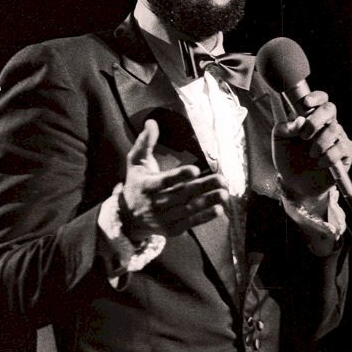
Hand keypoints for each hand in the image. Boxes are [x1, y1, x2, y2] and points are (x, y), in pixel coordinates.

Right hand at [122, 119, 228, 240]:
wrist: (128, 218)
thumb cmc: (136, 184)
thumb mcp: (135, 163)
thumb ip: (144, 143)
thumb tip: (152, 122)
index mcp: (146, 185)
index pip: (164, 181)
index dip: (179, 176)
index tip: (194, 170)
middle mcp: (155, 204)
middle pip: (182, 194)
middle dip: (203, 187)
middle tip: (221, 179)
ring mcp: (163, 218)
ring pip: (189, 209)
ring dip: (208, 202)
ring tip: (224, 193)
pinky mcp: (171, 229)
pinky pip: (190, 222)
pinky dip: (204, 217)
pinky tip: (218, 209)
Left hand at [271, 90, 351, 208]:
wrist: (295, 183)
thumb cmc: (288, 158)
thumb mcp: (279, 141)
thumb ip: (284, 128)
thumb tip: (299, 120)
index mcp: (312, 117)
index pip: (320, 99)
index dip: (315, 98)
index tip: (305, 104)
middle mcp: (327, 124)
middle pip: (330, 109)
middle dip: (316, 119)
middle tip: (304, 135)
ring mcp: (338, 138)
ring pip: (335, 130)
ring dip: (320, 143)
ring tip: (311, 155)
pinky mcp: (345, 154)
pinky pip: (343, 148)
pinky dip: (329, 156)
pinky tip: (321, 163)